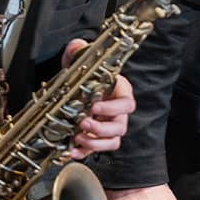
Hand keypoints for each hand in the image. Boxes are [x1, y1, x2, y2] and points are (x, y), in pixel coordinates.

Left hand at [62, 39, 136, 159]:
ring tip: (78, 137)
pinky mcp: (98, 138)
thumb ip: (79, 50)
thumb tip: (77, 46)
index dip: (113, 108)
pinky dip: (85, 152)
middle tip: (83, 122)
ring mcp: (109, 127)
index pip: (127, 103)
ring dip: (95, 142)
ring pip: (113, 141)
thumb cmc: (86, 75)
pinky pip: (97, 150)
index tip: (95, 106)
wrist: (77, 87)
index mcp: (120, 92)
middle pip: (121, 126)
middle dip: (102, 127)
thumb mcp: (82, 59)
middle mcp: (118, 112)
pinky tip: (72, 151)